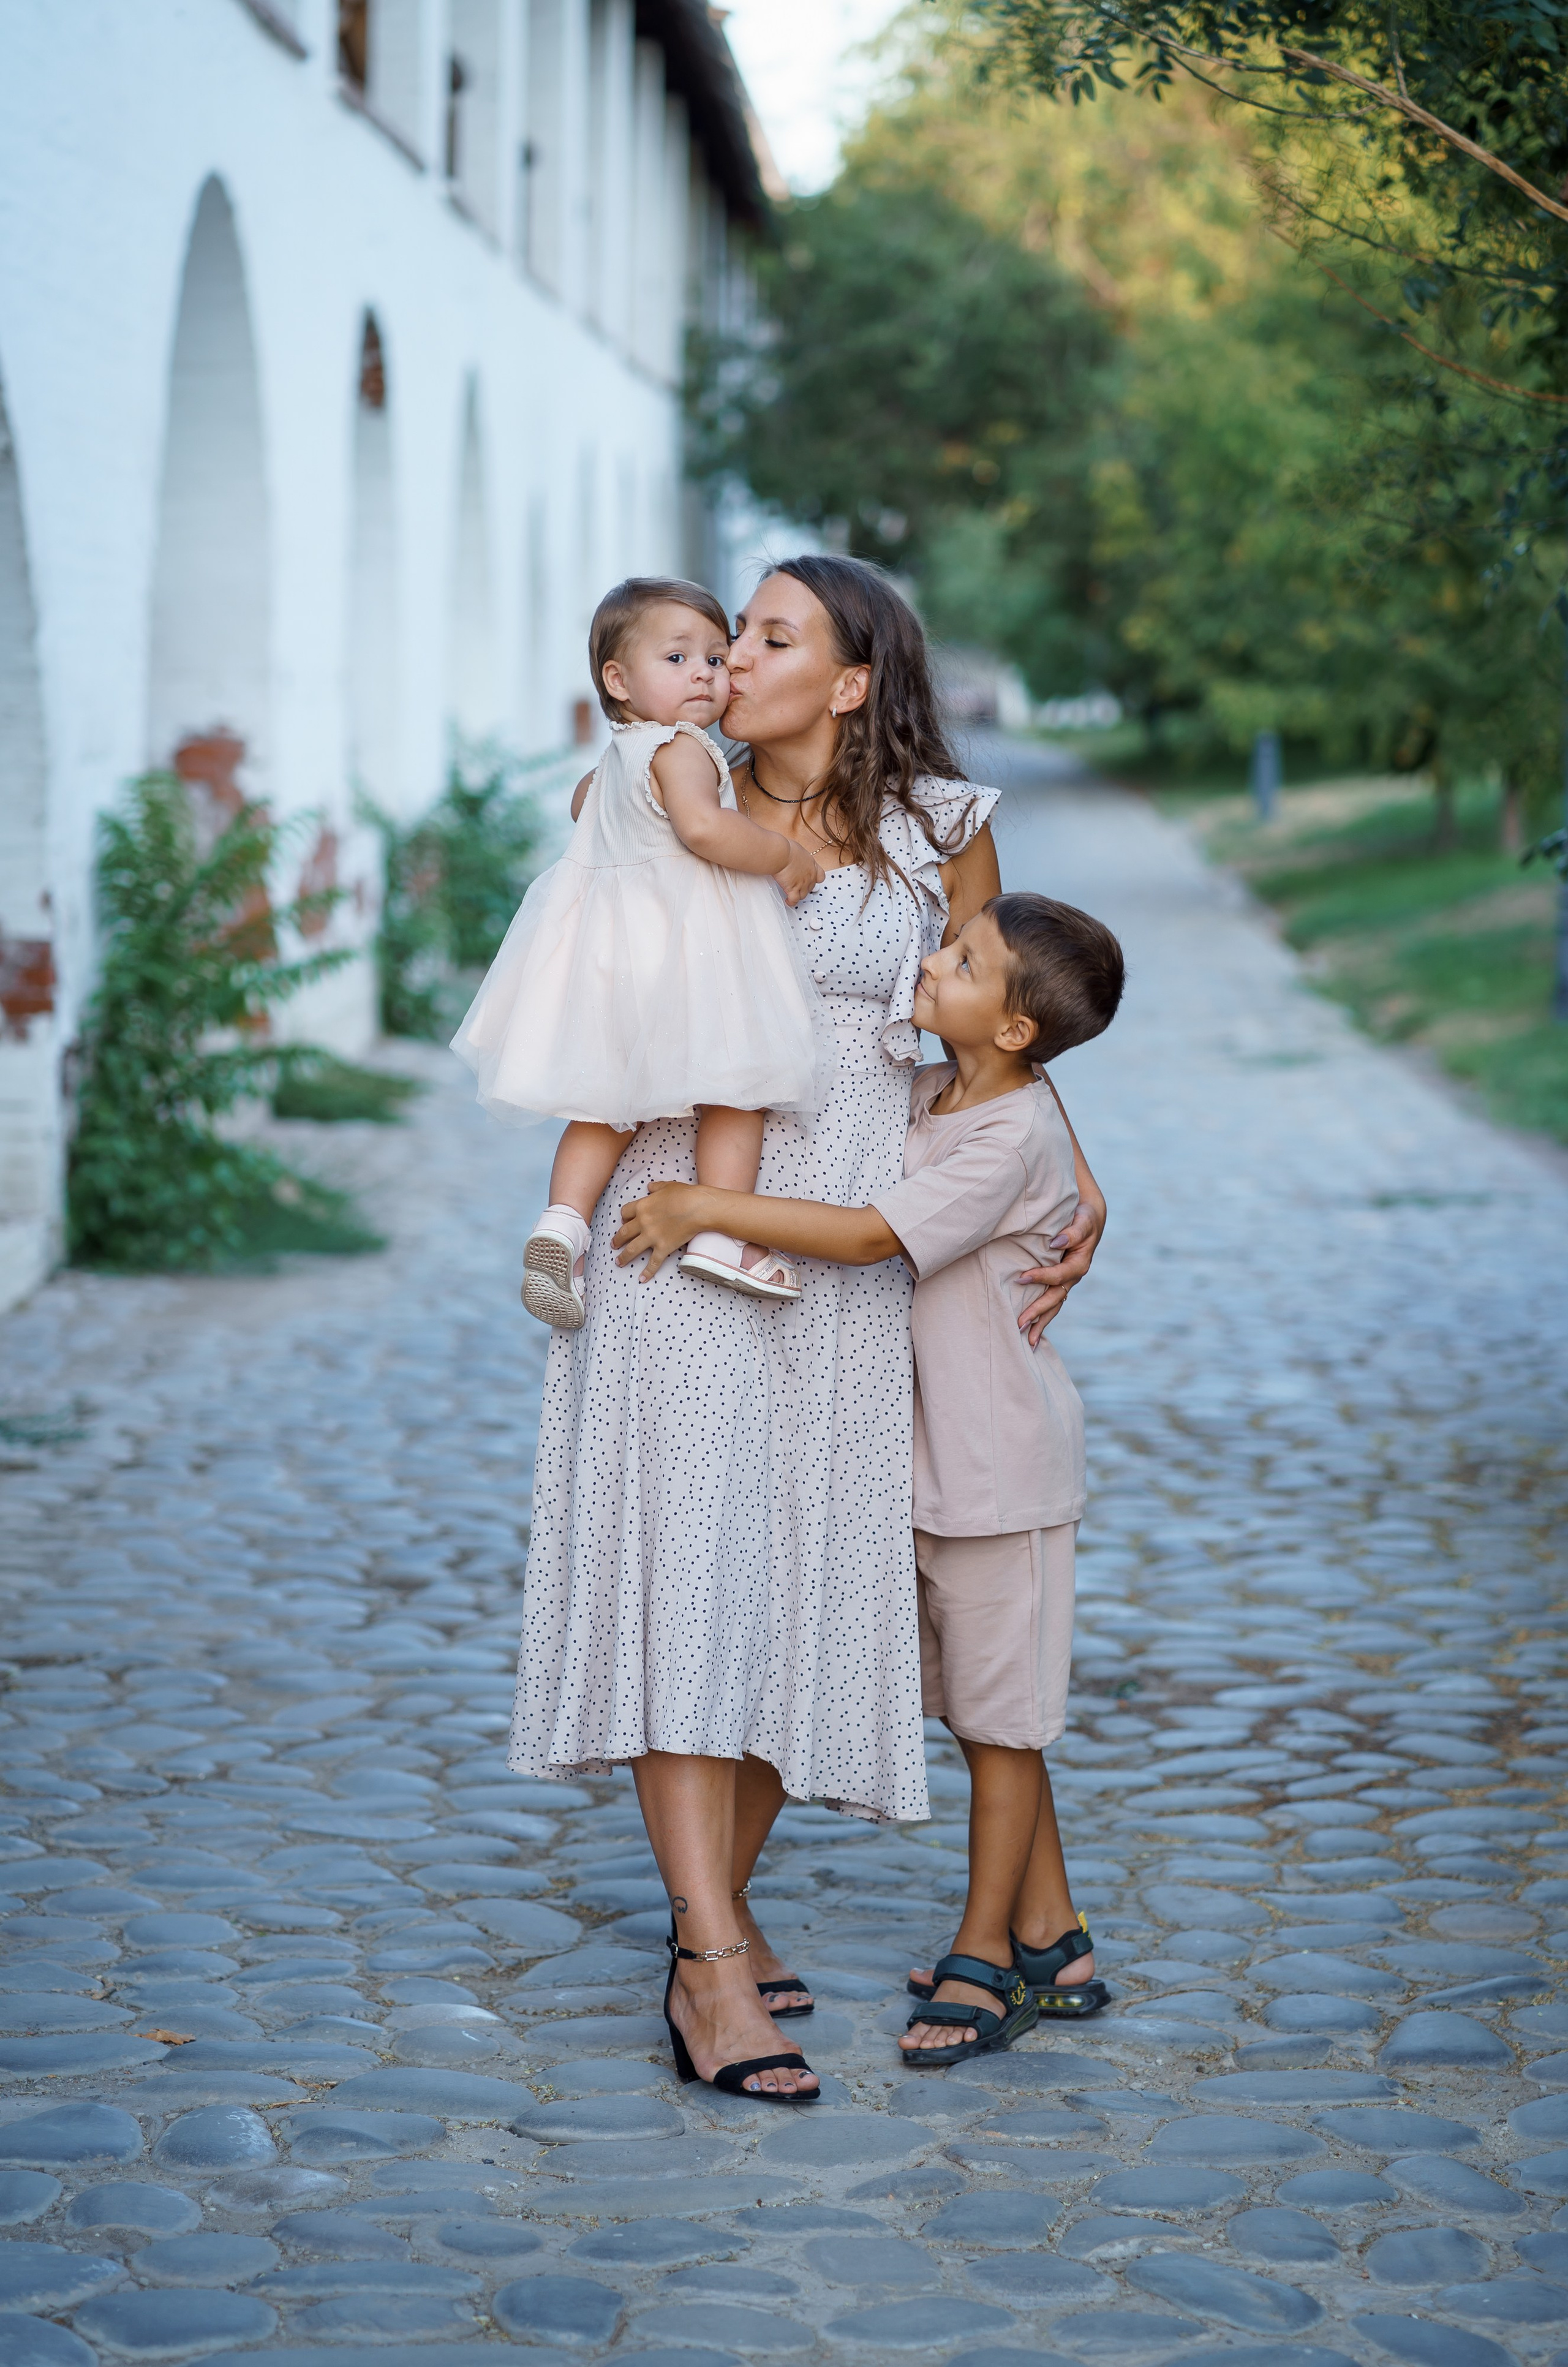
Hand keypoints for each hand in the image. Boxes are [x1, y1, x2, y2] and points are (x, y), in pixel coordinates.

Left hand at [612, 1181, 709, 1280]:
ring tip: (618, 1262)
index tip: (624, 1221)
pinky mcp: (663, 1248)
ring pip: (632, 1249)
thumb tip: (650, 1186)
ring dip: (623, 1257)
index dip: (624, 1217)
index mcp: (642, 1206)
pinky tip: (642, 1279)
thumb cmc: (684, 1195)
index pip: (625, 1212)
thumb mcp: (668, 1186)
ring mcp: (652, 1237)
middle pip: (624, 1232)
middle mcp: (643, 1222)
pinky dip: (647, 1272)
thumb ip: (656, 1187)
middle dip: (617, 1239)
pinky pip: (653, 1263)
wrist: (698, 1208)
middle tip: (613, 1244)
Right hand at [774, 839, 824, 905]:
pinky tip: (788, 901)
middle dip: (805, 887)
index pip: (820, 876)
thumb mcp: (798, 850)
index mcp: (812, 865)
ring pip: (803, 895)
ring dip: (798, 895)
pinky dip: (791, 902)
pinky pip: (794, 900)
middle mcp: (809, 876)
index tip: (812, 879)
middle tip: (798, 886)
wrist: (781, 855)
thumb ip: (800, 858)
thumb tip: (795, 857)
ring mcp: (802, 884)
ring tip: (793, 895)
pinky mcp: (793, 889)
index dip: (816, 879)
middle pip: (811, 887)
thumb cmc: (787, 849)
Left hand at [1017, 1198, 1102, 1346]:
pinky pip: (1051, 1303)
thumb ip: (1073, 1232)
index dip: (1042, 1277)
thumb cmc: (1084, 1217)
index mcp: (1080, 1264)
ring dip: (1040, 1323)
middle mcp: (1074, 1277)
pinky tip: (1031, 1332)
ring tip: (1027, 1341)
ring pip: (1054, 1306)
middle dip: (1038, 1312)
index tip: (1022, 1278)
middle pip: (1055, 1298)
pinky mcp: (1060, 1283)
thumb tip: (1056, 1242)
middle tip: (1019, 1323)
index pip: (1059, 1275)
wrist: (1088, 1218)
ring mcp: (1067, 1283)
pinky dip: (1042, 1318)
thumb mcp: (1083, 1221)